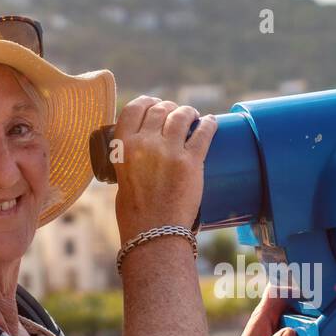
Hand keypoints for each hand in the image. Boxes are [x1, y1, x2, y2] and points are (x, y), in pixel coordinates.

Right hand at [111, 95, 215, 243]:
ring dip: (189, 112)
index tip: (155, 103)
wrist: (153, 233)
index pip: (135, 108)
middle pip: (160, 109)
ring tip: (194, 116)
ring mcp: (169, 151)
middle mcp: (145, 143)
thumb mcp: (122, 176)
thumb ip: (132, 158)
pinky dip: (210, 124)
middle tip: (177, 113)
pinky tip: (212, 121)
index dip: (147, 101)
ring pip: (182, 116)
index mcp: (123, 146)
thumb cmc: (136, 212)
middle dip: (170, 107)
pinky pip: (204, 133)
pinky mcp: (191, 162)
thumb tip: (145, 150)